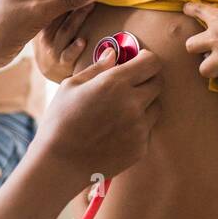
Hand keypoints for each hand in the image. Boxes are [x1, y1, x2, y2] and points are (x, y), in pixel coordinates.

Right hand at [33, 1, 96, 82]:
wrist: (47, 73)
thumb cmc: (53, 44)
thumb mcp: (51, 25)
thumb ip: (63, 7)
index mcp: (43, 21)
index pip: (54, 1)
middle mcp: (46, 34)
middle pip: (60, 13)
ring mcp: (53, 49)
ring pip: (66, 30)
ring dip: (79, 17)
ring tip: (90, 4)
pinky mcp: (61, 64)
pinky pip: (68, 55)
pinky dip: (75, 48)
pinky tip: (82, 41)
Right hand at [36, 46, 161, 181]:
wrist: (59, 163)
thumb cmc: (59, 121)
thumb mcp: (71, 86)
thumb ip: (97, 68)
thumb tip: (113, 54)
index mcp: (115, 83)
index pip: (151, 62)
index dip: (146, 58)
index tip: (139, 60)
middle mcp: (133, 104)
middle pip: (158, 83)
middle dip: (147, 79)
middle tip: (130, 84)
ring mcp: (139, 128)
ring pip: (155, 107)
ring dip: (144, 104)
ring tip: (121, 110)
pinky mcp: (141, 148)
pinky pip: (147, 129)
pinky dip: (137, 126)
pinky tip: (116, 130)